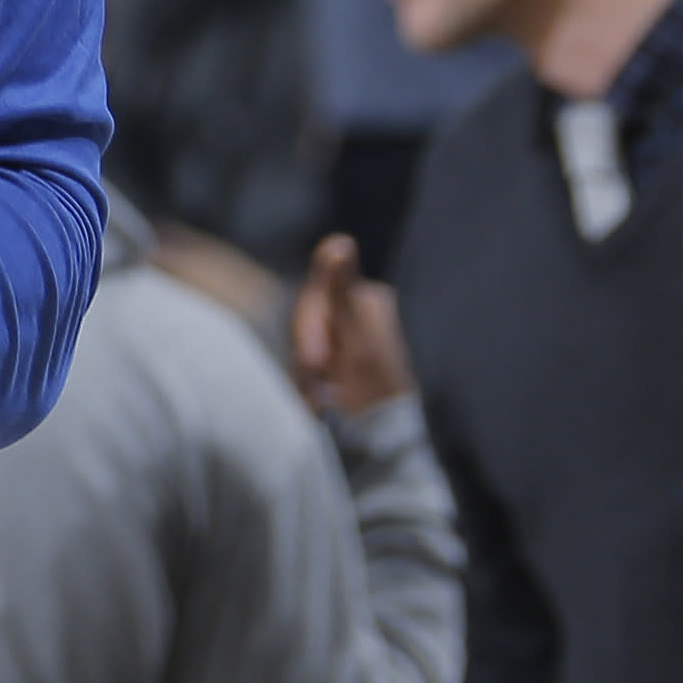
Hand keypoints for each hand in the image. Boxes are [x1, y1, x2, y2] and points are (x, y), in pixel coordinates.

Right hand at [291, 234, 411, 421]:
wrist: (380, 441)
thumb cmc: (373, 390)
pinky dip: (308, 382)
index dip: (307, 329)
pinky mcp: (337, 361)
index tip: (316, 363)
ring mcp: (346, 337)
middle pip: (306, 318)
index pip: (315, 295)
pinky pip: (306, 362)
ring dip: (305, 373)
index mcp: (368, 299)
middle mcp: (358, 311)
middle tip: (320, 387)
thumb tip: (339, 241)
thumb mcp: (357, 339)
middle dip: (306, 354)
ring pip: (302, 342)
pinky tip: (319, 399)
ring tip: (321, 399)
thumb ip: (342, 291)